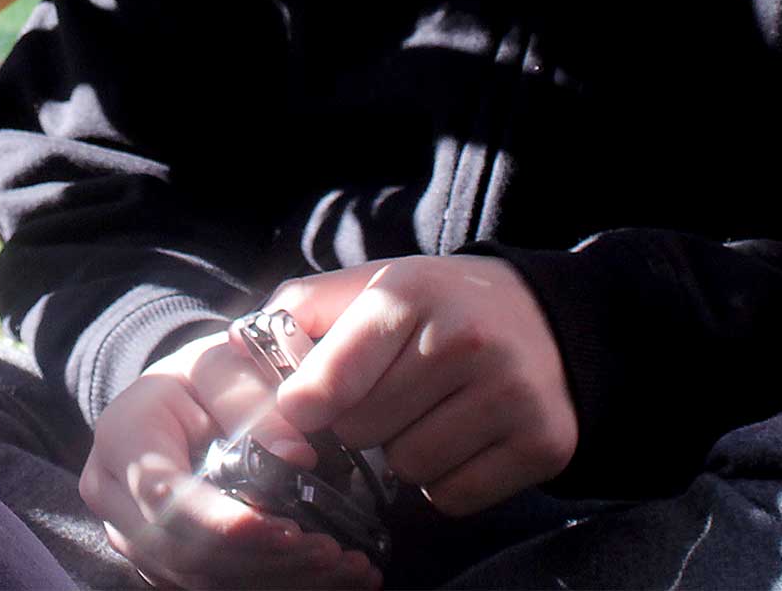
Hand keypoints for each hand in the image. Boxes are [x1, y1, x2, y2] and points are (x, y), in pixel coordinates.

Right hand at [79, 331, 380, 588]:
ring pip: (202, 579)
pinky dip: (277, 583)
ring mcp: (135, 538)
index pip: (164, 494)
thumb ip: (251, 399)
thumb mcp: (222, 365)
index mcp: (124, 437)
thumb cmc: (199, 379)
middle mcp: (116, 497)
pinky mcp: (164, 563)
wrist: (174, 402)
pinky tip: (332, 577)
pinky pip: (216, 587)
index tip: (290, 529)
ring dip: (278, 578)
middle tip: (334, 550)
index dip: (225, 523)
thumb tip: (297, 454)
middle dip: (264, 558)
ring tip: (346, 565)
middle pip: (183, 550)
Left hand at [272, 257, 575, 515]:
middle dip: (361, 423)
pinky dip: (446, 482)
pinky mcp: (543, 442)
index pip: (331, 379)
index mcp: (408, 294)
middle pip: (363, 432)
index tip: (301, 409)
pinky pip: (455, 497)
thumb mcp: (370, 284)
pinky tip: (460, 439)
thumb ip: (301, 310)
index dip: (306, 404)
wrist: (543, 317)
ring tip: (428, 413)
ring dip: (404, 455)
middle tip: (388, 395)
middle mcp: (464, 340)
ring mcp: (510, 393)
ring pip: (408, 469)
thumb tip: (238, 347)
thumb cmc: (434, 305)